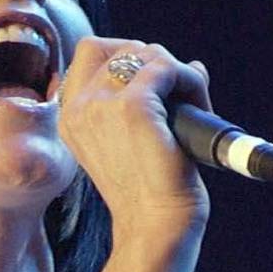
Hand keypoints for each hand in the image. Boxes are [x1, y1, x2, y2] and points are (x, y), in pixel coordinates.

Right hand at [57, 37, 211, 239]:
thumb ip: (148, 97)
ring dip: (179, 74)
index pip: (91, 50)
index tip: (153, 83)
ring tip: (194, 107)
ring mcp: (102, 105)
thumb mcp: (135, 138)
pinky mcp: (132, 107)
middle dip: (160, 65)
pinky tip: (200, 106)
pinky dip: (191, 81)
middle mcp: (80, 107)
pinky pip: (169, 67)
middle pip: (124, 46)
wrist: (155, 225)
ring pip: (149, 53)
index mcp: (72, 115)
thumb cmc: (151, 190)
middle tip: (181, 100)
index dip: (128, 56)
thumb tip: (191, 66)